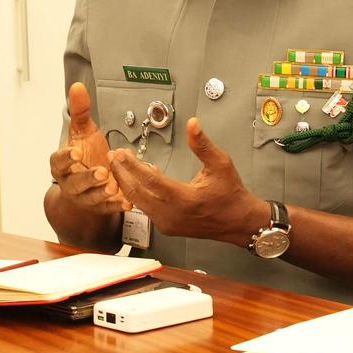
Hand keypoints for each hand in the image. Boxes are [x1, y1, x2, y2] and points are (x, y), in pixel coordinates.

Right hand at [48, 82, 129, 218]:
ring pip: (91, 198)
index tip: (76, 152)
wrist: (89, 181)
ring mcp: (84, 197)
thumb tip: (77, 87)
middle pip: (75, 183)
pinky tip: (128, 201)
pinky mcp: (99, 207)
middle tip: (102, 172)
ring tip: (115, 186)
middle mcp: (70, 183)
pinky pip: (107, 208)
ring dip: (103, 194)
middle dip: (88, 178)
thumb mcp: (82, 131)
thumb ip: (80, 111)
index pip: (58, 162)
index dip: (66, 158)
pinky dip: (117, 206)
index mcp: (62, 165)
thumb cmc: (84, 154)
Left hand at [106, 117, 267, 243]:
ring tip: (119, 167)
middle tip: (113, 157)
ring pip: (139, 203)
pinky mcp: (167, 228)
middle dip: (122, 174)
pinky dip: (139, 195)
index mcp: (184, 199)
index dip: (132, 165)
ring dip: (127, 184)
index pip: (150, 180)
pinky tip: (137, 181)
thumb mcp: (220, 164)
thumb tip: (192, 124)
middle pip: (137, 193)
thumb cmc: (231, 194)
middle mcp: (172, 214)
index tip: (121, 153)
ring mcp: (168, 223)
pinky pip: (146, 210)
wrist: (239, 222)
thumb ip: (203, 144)